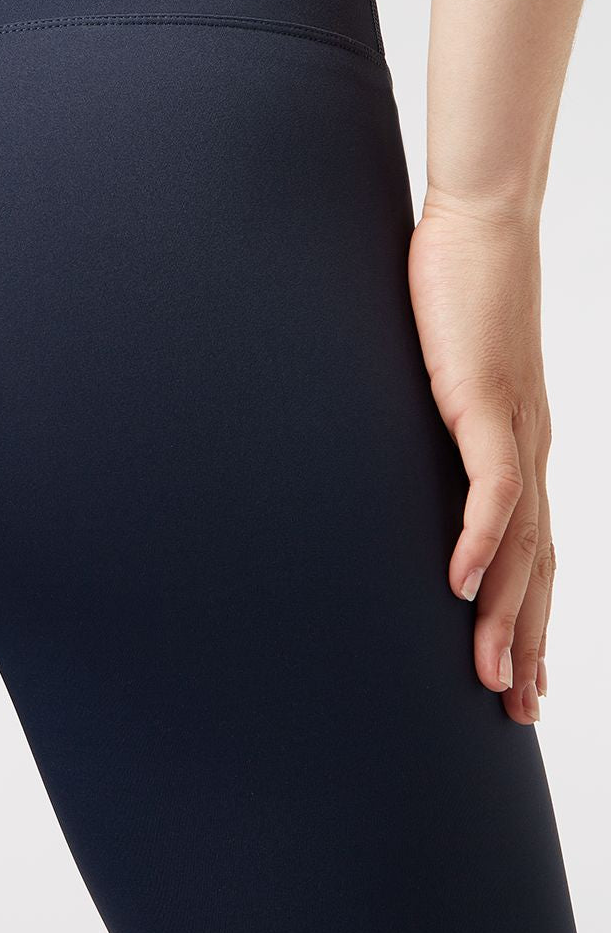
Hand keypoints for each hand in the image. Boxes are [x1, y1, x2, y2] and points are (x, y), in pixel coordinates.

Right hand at [408, 190, 553, 724]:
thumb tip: (395, 443)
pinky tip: (460, 584)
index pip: (533, 550)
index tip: (524, 675)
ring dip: (508, 614)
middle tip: (519, 710)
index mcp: (518, 445)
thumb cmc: (458, 287)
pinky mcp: (488, 401)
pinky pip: (492, 487)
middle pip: (537, 567)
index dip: (530, 616)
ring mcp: (514, 428)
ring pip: (522, 544)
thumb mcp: (439, 370)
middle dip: (529, 642)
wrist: (482, 222)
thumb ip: (432, 415)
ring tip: (493, 678)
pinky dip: (480, 540)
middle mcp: (529, 448)